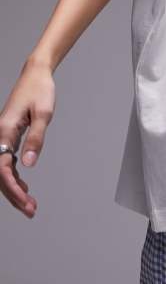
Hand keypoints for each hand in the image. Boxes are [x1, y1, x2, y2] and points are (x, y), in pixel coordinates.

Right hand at [0, 63, 55, 217]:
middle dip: (13, 195)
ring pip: (2, 170)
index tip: (25, 201)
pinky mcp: (8, 136)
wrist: (36, 74)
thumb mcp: (43, 113)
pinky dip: (14, 177)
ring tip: (30, 205)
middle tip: (31, 210)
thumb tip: (29, 165)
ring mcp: (2, 136)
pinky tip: (24, 188)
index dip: (12, 187)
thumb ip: (36, 139)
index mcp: (4, 130)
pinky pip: (6, 162)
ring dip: (13, 189)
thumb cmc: (40, 90)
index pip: (2, 167)